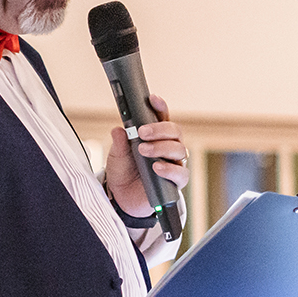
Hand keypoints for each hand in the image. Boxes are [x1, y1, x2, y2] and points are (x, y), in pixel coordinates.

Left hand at [105, 94, 188, 218]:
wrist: (122, 198)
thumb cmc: (123, 172)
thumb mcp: (117, 155)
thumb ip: (120, 142)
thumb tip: (119, 129)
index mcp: (156, 136)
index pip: (162, 118)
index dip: (160, 107)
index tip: (152, 99)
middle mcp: (168, 147)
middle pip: (175, 131)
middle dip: (159, 129)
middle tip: (142, 132)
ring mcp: (174, 164)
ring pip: (179, 150)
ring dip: (161, 147)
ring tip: (143, 150)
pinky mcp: (175, 182)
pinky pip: (180, 174)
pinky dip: (169, 169)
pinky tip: (157, 167)